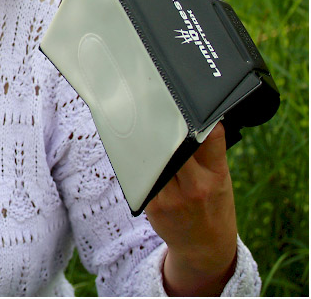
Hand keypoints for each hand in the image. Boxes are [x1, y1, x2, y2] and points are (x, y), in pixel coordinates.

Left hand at [144, 123, 237, 295]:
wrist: (206, 246)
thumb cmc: (213, 204)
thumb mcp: (221, 179)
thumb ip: (208, 153)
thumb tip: (193, 121)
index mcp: (216, 175)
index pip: (209, 138)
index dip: (197, 120)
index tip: (182, 105)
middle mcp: (195, 185)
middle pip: (173, 146)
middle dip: (162, 128)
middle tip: (151, 109)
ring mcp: (172, 197)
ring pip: (152, 159)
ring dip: (144, 142)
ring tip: (136, 123)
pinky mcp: (153, 205)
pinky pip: (140, 176)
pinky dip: (135, 161)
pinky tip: (129, 148)